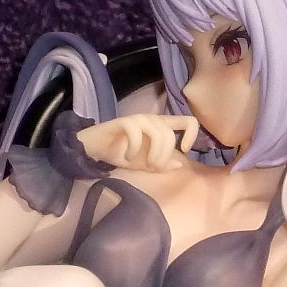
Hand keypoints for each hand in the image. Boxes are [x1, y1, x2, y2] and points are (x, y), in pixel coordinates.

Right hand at [77, 114, 199, 172]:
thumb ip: (161, 164)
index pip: (188, 121)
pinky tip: (128, 158)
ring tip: (144, 165)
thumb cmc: (121, 154)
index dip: (192, 135)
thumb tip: (179, 164)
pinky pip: (137, 133)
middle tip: (153, 167)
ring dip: (154, 155)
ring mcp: (138, 119)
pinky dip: (134, 150)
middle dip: (164, 157)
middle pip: (170, 136)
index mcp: (161, 126)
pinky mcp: (124, 122)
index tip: (183, 150)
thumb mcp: (144, 164)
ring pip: (159, 134)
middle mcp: (152, 119)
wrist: (95, 148)